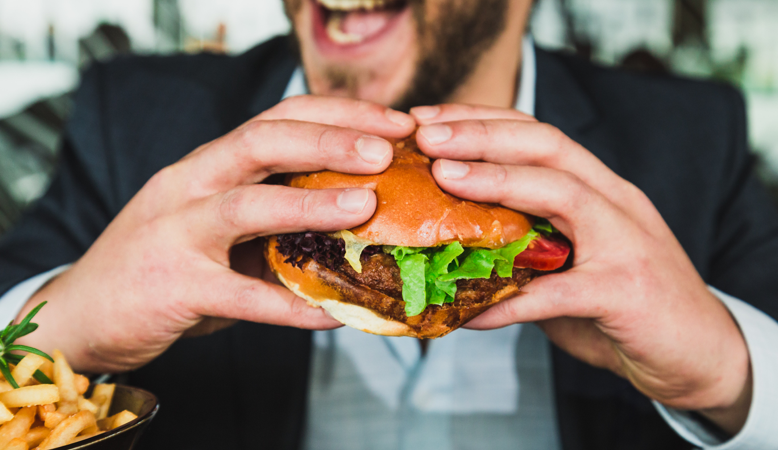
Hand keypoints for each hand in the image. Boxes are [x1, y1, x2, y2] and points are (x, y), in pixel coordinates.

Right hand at [17, 96, 414, 373]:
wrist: (82, 311)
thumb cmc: (163, 263)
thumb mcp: (214, 224)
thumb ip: (270, 216)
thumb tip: (354, 221)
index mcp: (208, 164)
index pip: (277, 118)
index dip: (338, 115)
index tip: (393, 124)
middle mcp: (189, 184)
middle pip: (261, 141)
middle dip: (328, 140)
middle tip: (386, 149)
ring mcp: (175, 233)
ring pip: (245, 206)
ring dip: (310, 203)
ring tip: (365, 206)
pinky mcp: (172, 287)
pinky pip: (241, 297)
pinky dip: (290, 306)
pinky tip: (334, 314)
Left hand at [411, 104, 751, 434]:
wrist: (700, 354)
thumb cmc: (626, 305)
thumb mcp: (573, 262)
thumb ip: (527, 247)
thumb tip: (453, 244)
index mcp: (599, 189)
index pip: (538, 134)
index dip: (482, 120)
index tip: (428, 121)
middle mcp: (615, 202)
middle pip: (547, 145)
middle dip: (483, 133)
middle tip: (425, 135)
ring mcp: (626, 242)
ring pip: (561, 192)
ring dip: (497, 180)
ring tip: (443, 178)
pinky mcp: (627, 292)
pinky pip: (557, 292)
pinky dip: (510, 300)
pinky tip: (468, 312)